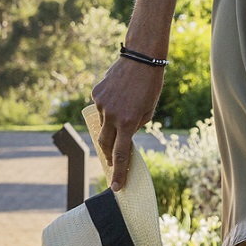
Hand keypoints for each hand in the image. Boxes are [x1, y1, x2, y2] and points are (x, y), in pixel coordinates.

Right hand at [91, 55, 166, 190]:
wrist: (141, 59)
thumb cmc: (149, 86)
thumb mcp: (148, 112)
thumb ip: (134, 127)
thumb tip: (121, 138)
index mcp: (128, 122)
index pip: (120, 154)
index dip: (118, 172)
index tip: (115, 186)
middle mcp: (112, 115)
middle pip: (105, 144)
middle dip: (108, 155)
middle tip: (112, 161)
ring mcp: (102, 104)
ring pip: (102, 124)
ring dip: (111, 124)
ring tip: (124, 108)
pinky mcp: (96, 94)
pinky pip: (100, 107)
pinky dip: (108, 107)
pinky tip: (118, 95)